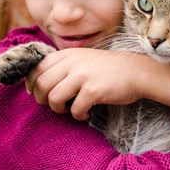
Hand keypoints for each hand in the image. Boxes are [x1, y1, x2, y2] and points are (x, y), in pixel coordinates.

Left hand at [25, 49, 169, 120]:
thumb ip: (64, 65)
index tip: (36, 92)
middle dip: (42, 99)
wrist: (137, 71)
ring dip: (58, 109)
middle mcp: (72, 62)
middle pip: (41, 84)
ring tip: (69, 109)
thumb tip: (40, 82)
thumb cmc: (109, 69)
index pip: (37, 67)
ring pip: (54, 97)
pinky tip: (85, 114)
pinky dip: (78, 115)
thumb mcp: (84, 58)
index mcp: (68, 54)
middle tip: (54, 105)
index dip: (31, 83)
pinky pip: (74, 109)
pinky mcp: (93, 90)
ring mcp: (82, 75)